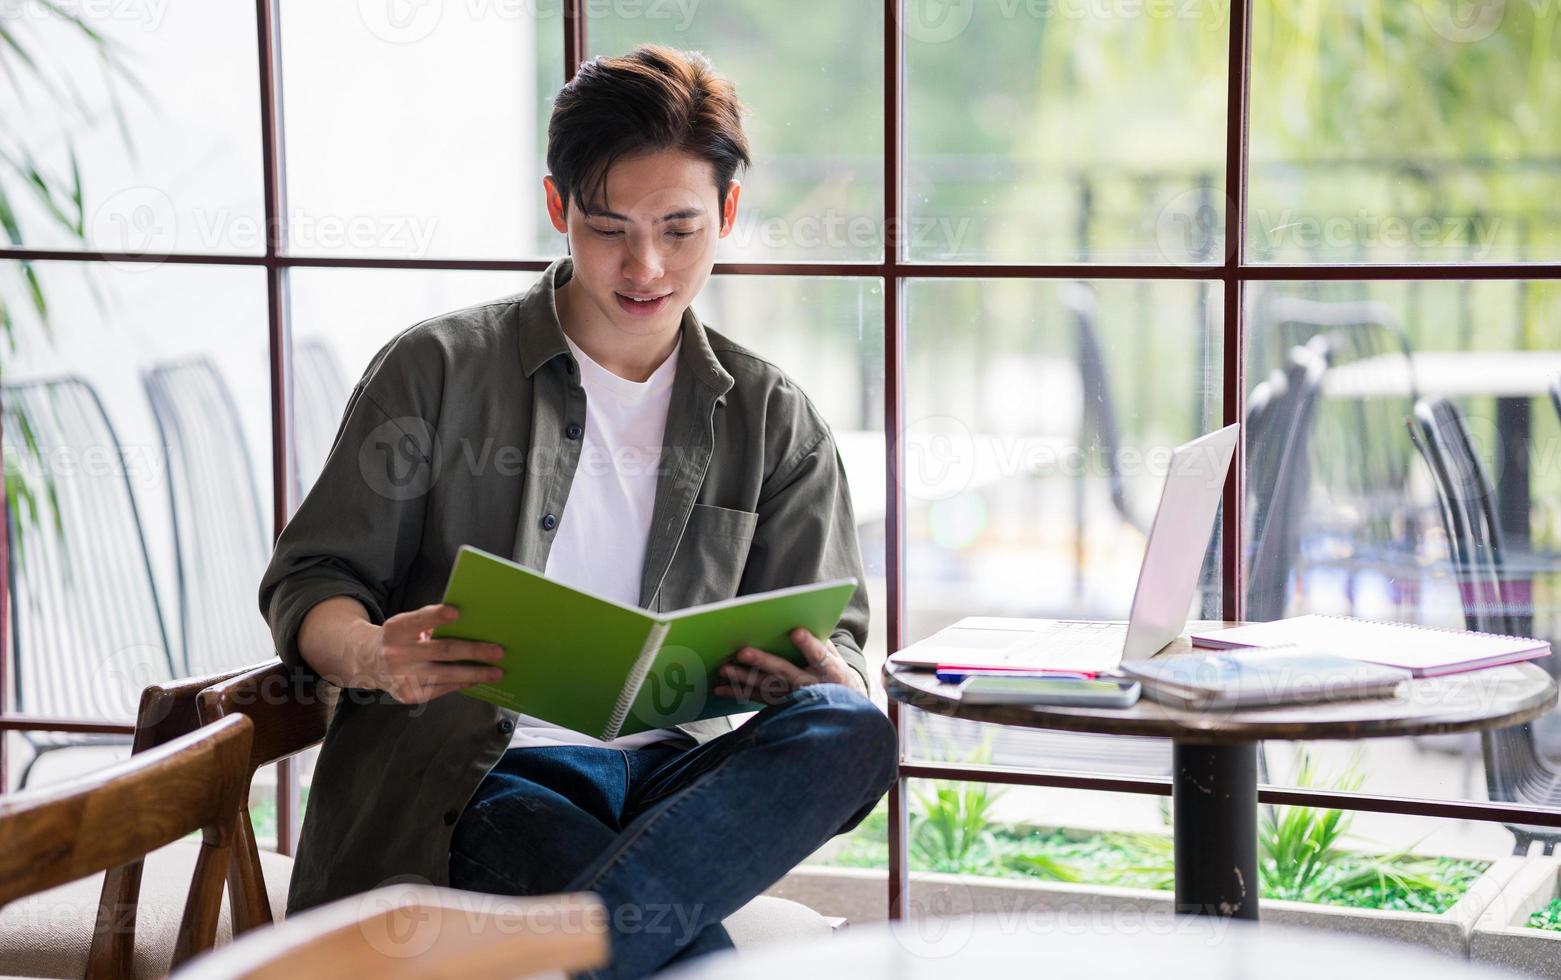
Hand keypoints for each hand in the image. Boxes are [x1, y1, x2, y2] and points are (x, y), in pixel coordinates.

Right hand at [354, 603, 505, 703]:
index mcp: (396, 629)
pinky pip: (441, 688)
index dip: (436, 616)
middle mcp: (397, 654)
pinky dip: (461, 683)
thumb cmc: (401, 638)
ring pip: (446, 675)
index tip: (456, 612)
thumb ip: (430, 623)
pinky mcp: (408, 695)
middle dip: (473, 651)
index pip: (418, 621)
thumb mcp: (407, 625)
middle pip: (442, 651)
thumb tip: (471, 626)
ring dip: (475, 674)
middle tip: (498, 651)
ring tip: (496, 672)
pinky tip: (476, 679)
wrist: (369, 662)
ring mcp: (402, 677)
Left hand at [713, 628, 866, 704]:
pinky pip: (756, 699)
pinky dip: (736, 693)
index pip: (819, 656)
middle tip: (742, 652)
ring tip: (724, 669)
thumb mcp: (835, 657)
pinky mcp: (779, 705)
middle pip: (785, 672)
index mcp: (829, 670)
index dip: (808, 645)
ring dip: (743, 678)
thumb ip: (820, 640)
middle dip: (763, 661)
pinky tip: (719, 688)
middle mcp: (810, 685)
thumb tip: (800, 619)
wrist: (839, 708)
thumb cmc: (833, 672)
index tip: (795, 631)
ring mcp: (793, 698)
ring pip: (766, 687)